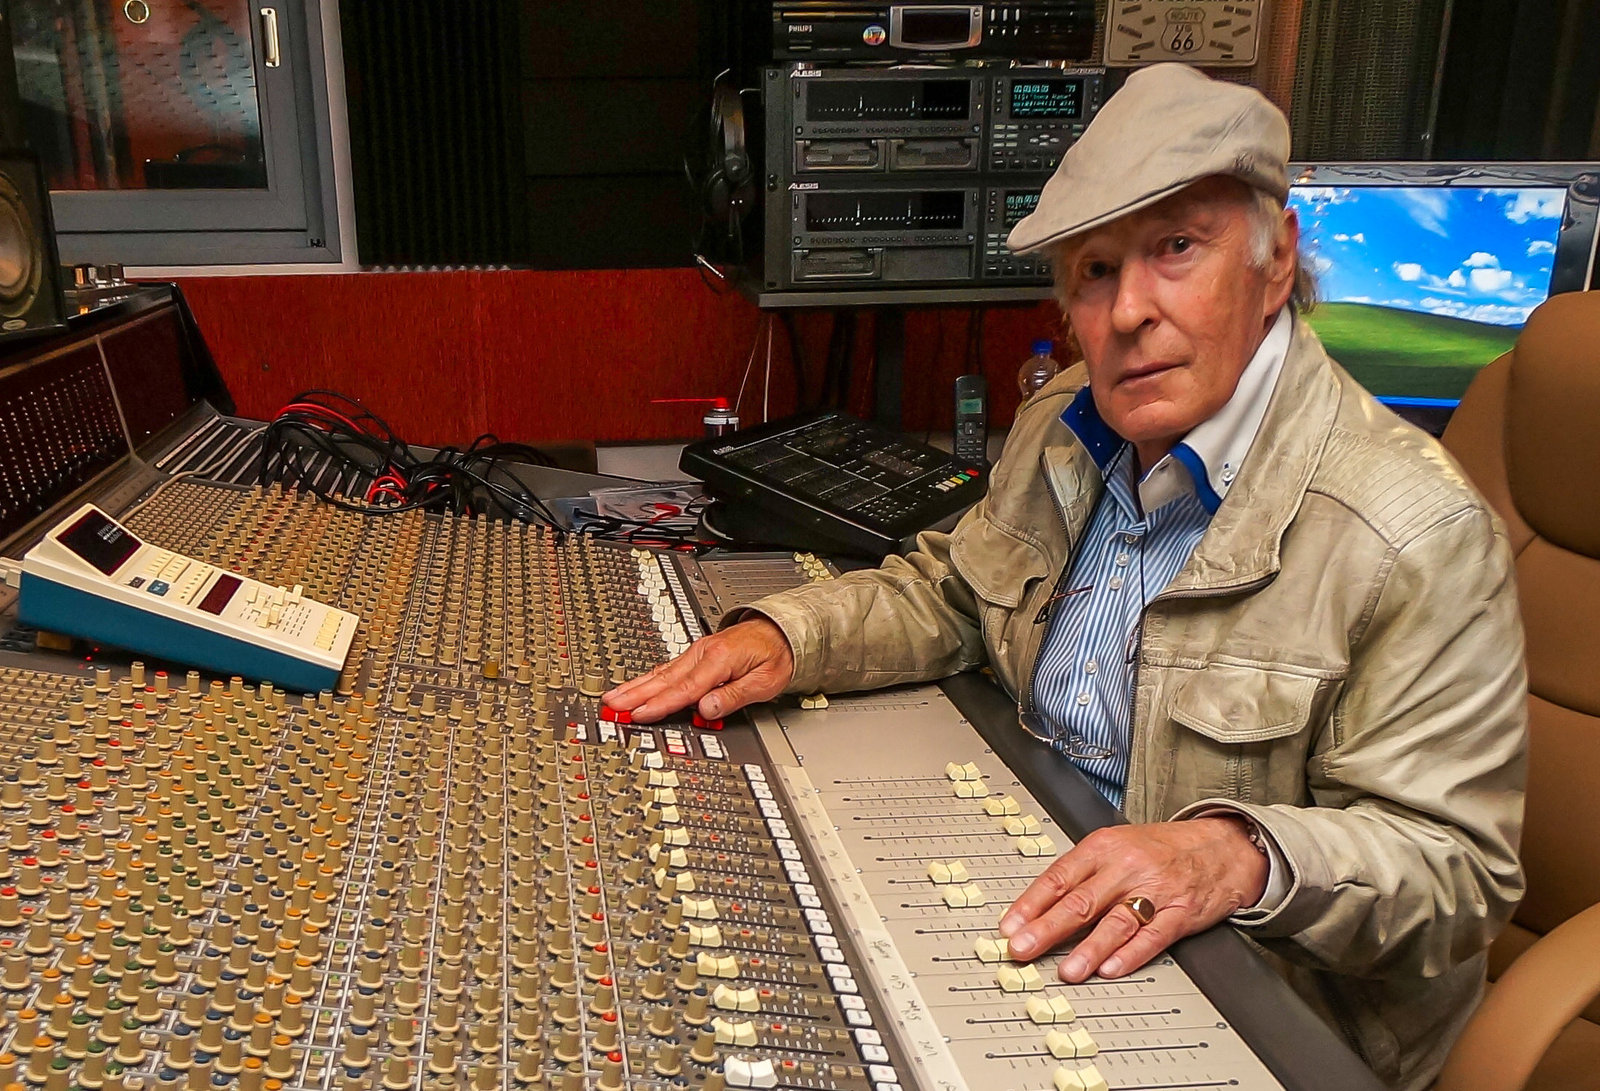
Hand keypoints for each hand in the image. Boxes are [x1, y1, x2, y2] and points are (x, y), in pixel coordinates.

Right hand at [602, 618, 794, 723]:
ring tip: (613, 698)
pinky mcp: (697, 656)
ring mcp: (698, 653)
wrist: (782, 630)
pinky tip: (636, 687)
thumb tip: (707, 709)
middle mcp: (704, 653)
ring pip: (661, 673)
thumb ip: (735, 696)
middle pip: (664, 679)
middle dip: (636, 694)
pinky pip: (668, 669)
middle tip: (611, 707)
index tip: (639, 715)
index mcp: (720, 659)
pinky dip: (648, 679)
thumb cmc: (777, 655)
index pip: (685, 689)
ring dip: (636, 686)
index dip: (660, 704)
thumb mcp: (766, 681)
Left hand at [998, 817, 1268, 981]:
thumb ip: (1082, 874)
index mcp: (1104, 847)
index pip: (1059, 877)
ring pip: (1116, 922)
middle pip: (1081, 901)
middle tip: (1023, 949)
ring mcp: (1155, 889)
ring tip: (1067, 970)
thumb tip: (1038, 908)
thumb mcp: (1117, 846)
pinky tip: (1112, 968)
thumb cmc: (1161, 848)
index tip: (1010, 927)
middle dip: (1047, 928)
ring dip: (1089, 949)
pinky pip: (1154, 936)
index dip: (1032, 904)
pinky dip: (1132, 954)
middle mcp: (1126, 866)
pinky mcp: (1182, 911)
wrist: (1221, 844)